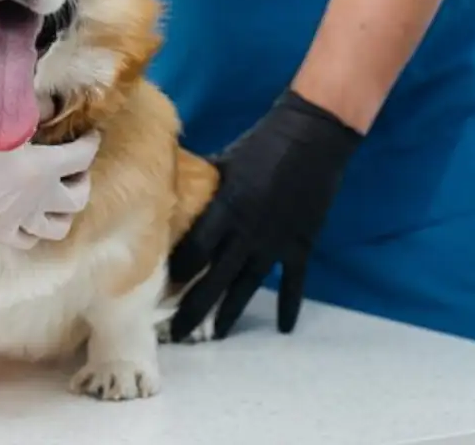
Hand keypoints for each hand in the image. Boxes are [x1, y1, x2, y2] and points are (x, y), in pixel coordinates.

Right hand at [0, 84, 99, 248]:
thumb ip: (36, 107)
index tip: (88, 135)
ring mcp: (12, 215)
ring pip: (57, 227)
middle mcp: (32, 198)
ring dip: (64, 210)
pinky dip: (35, 229)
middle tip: (75, 165)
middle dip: (82, 180)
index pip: (82, 158)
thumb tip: (56, 107)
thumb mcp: (2, 107)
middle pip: (77, 199)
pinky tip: (31, 212)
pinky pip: (25, 239)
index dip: (90, 144)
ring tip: (58, 192)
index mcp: (40, 167)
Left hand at [167, 90, 361, 341]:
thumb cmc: (262, 144)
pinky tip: (284, 328)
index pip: (194, 251)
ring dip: (230, 312)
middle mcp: (246, 233)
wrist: (312, 138)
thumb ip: (201, 184)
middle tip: (177, 333)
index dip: (177, 272)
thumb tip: (170, 187)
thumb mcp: (223, 162)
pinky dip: (290, 305)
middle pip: (215, 279)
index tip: (162, 288)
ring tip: (216, 336)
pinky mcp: (301, 245)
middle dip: (194, 307)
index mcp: (224, 210)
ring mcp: (275, 243)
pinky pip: (293, 282)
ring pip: (248, 287)